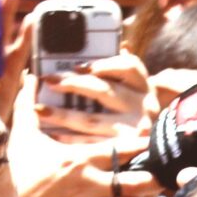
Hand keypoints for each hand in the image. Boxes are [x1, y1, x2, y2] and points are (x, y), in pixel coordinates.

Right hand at [9, 79, 158, 196]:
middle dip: (151, 177)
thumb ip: (29, 104)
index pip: (124, 148)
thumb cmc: (13, 171)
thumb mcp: (21, 135)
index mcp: (80, 157)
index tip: (150, 141)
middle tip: (155, 172)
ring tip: (138, 192)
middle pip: (137, 181)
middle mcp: (90, 182)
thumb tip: (29, 77)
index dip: (142, 144)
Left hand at [34, 52, 152, 140]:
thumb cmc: (131, 113)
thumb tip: (119, 44)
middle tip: (47, 80)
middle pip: (104, 90)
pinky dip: (70, 138)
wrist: (156, 152)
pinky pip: (91, 142)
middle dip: (72, 84)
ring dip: (62, 114)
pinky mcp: (124, 151)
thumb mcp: (131, 92)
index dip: (103, 64)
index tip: (77, 66)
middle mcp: (145, 106)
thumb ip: (120, 71)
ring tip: (39, 109)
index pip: (129, 66)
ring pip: (92, 119)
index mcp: (144, 86)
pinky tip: (52, 134)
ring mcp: (136, 131)